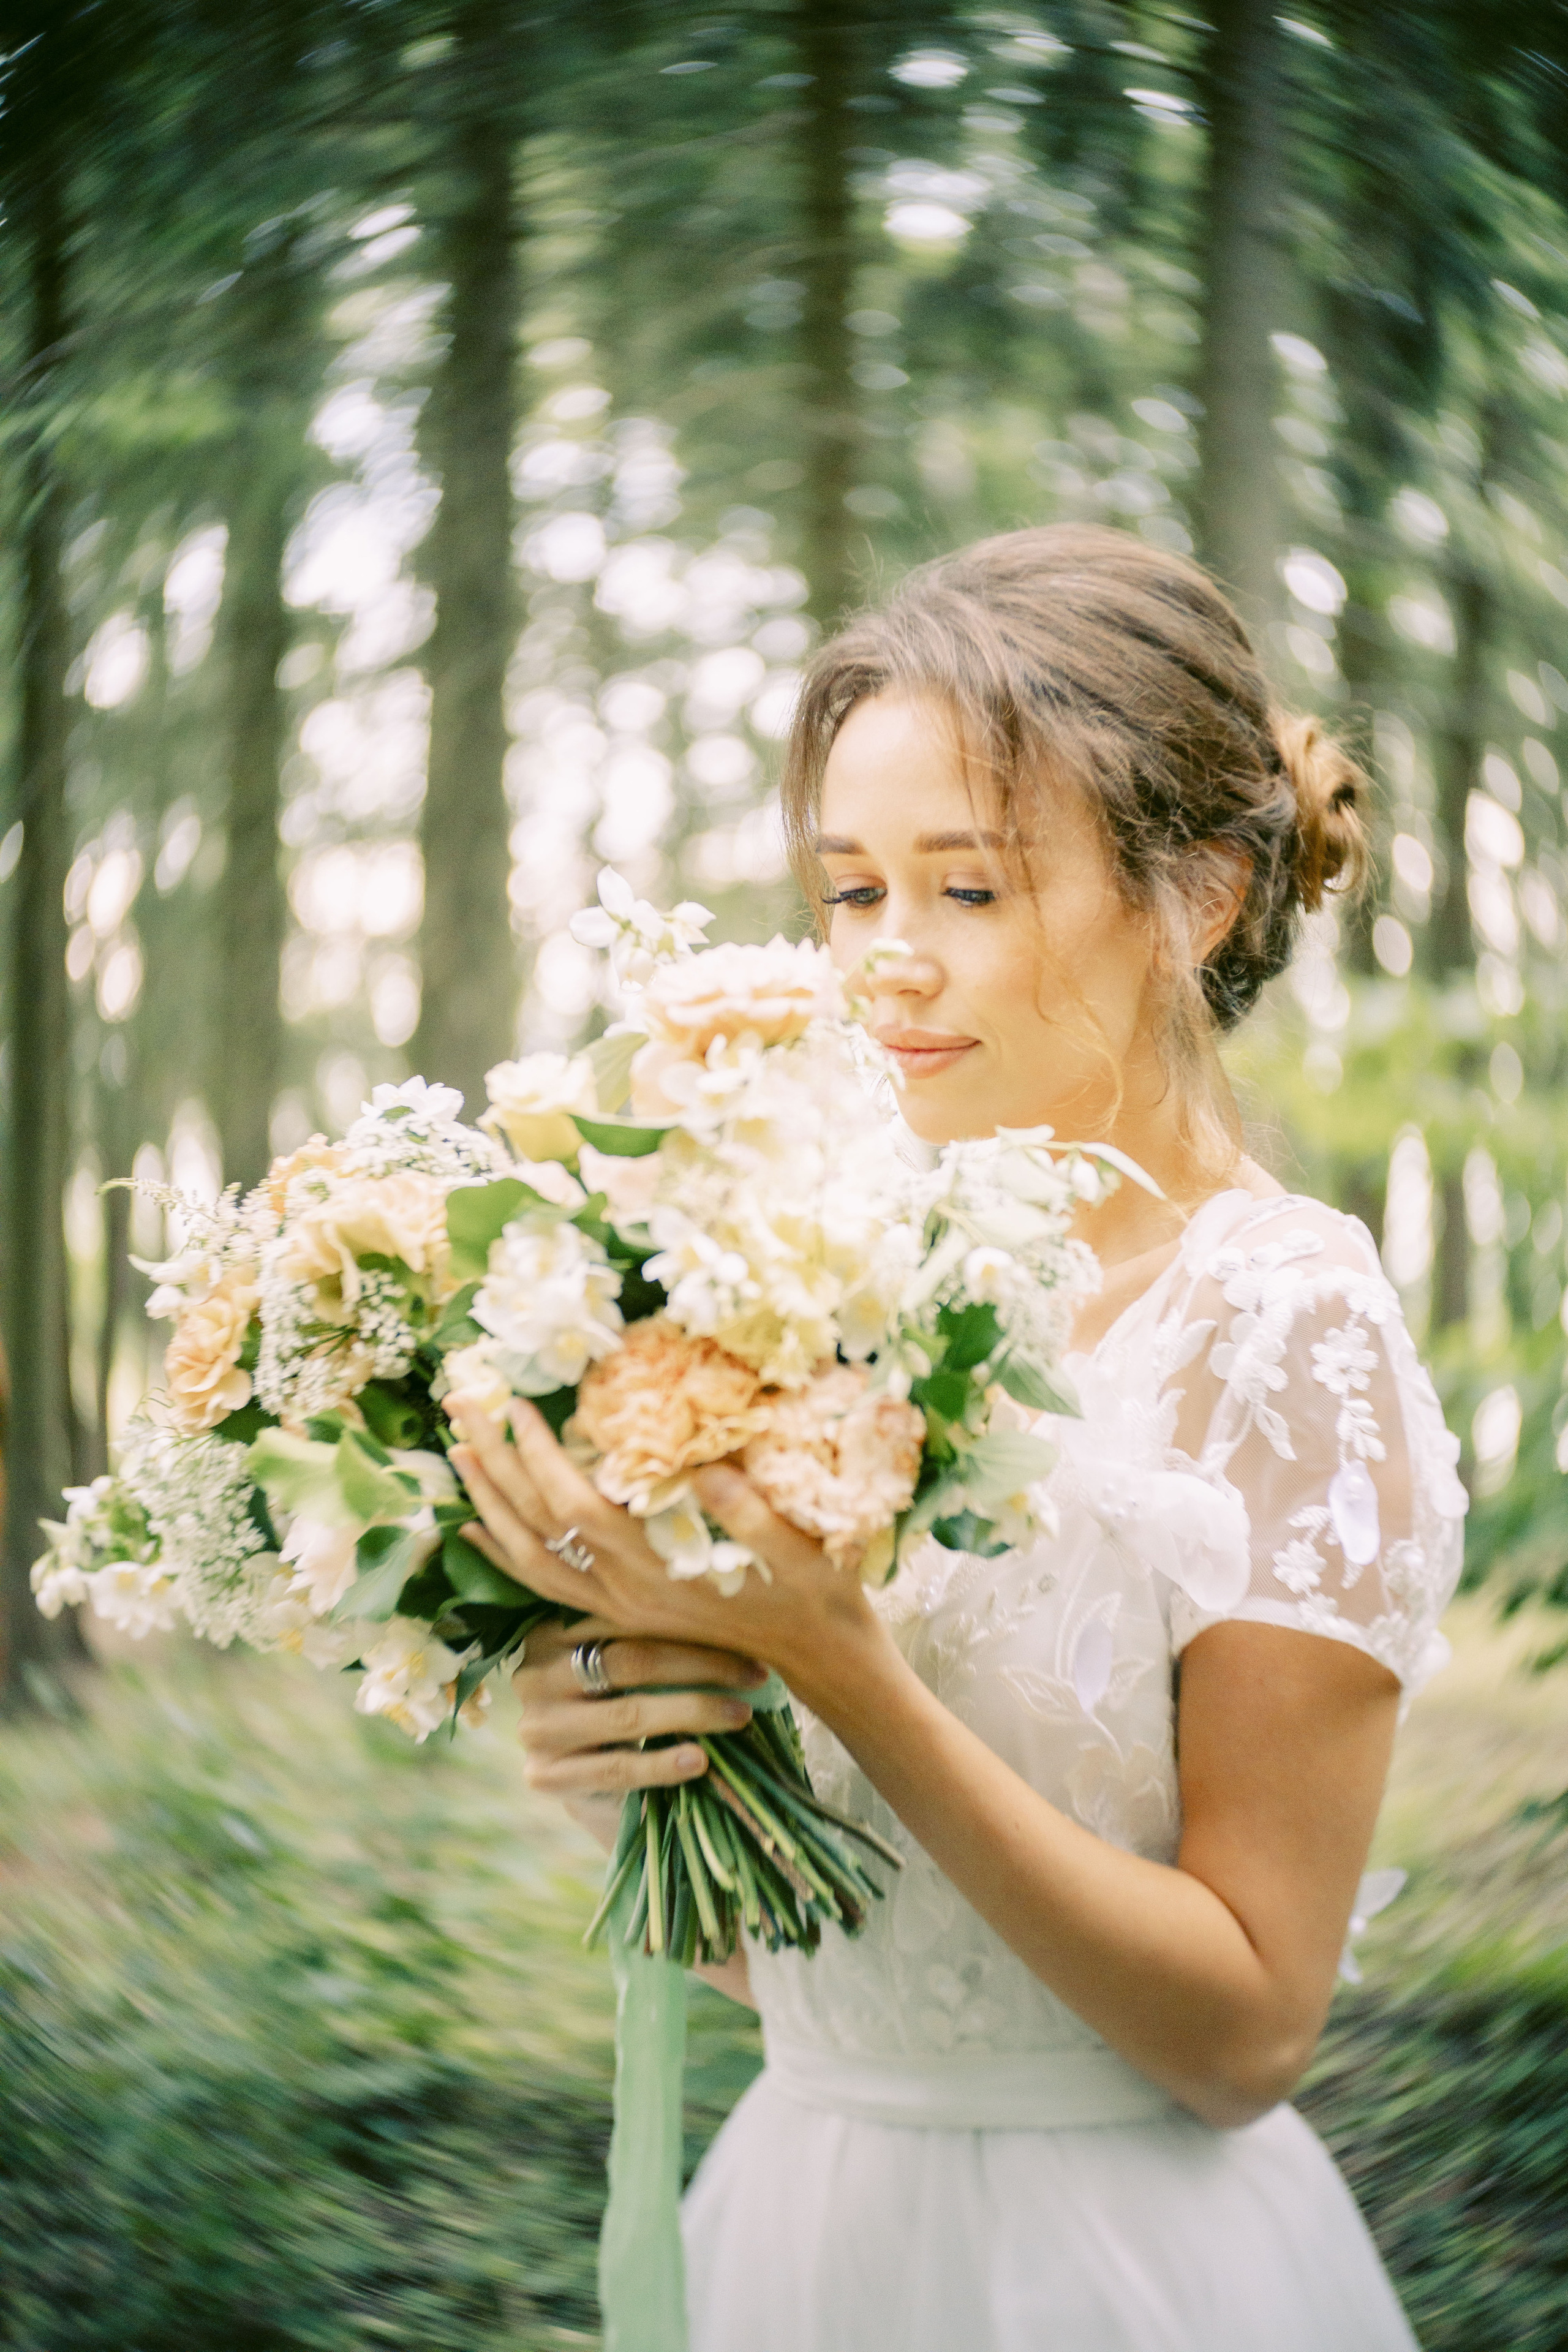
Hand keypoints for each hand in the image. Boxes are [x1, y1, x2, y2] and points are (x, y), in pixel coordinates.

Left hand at [445, 1392, 885, 1695]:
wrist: (817, 1655)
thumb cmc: (813, 1594)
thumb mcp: (800, 1550)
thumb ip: (750, 1513)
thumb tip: (708, 1466)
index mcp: (658, 1569)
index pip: (577, 1506)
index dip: (541, 1456)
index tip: (516, 1404)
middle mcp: (623, 1592)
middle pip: (536, 1525)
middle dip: (494, 1463)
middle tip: (459, 1405)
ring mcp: (616, 1607)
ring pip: (528, 1556)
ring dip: (488, 1503)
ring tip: (458, 1451)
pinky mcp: (619, 1613)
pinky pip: (541, 1584)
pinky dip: (503, 1553)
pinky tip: (478, 1529)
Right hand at [512, 1616, 765, 1800]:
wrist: (593, 1788)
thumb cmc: (621, 1710)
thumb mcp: (627, 1670)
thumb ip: (656, 1641)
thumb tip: (736, 1614)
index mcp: (552, 1631)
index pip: (626, 1618)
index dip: (689, 1623)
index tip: (747, 1632)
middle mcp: (534, 1675)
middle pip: (629, 1661)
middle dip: (701, 1665)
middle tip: (755, 1675)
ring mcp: (536, 1728)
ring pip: (627, 1714)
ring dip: (693, 1712)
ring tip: (739, 1716)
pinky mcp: (546, 1776)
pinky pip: (616, 1767)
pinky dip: (662, 1764)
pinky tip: (699, 1761)